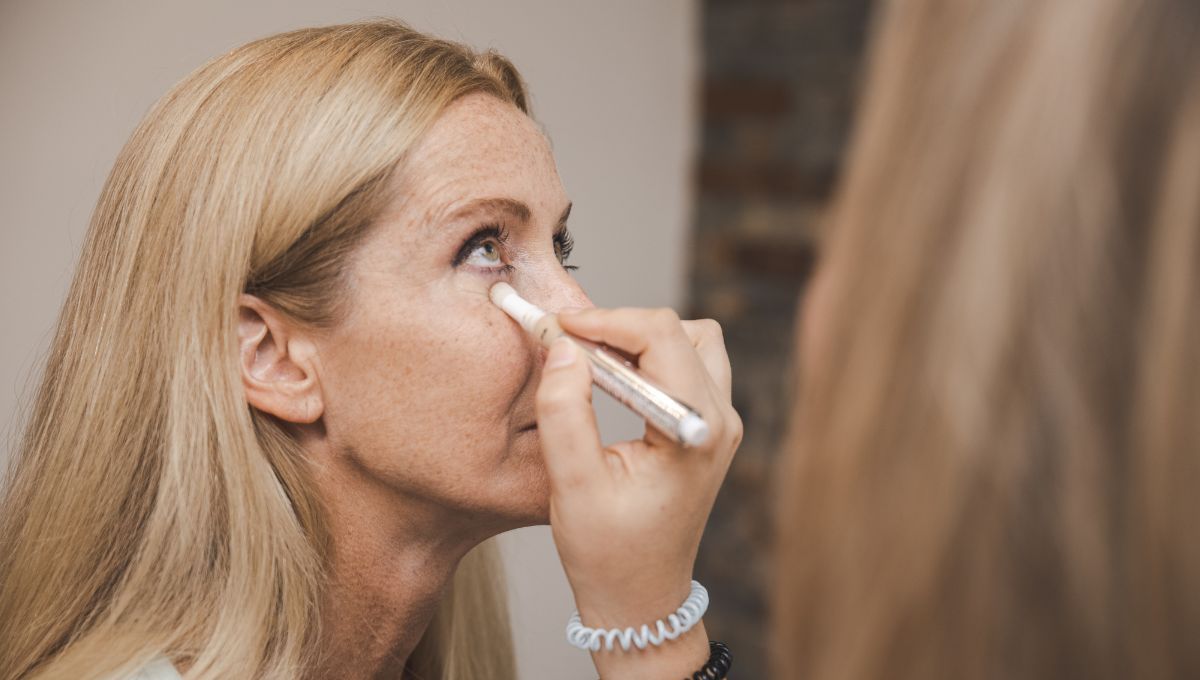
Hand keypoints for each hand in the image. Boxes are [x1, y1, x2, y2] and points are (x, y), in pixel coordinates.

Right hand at [535, 307, 741, 678]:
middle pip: (682, 331)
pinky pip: (685, 367)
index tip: (557, 326)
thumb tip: (563, 347)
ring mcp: (718, 424)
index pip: (662, 338)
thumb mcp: (573, 485)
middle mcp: (719, 421)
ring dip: (638, 340)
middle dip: (620, 325)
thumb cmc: (608, 554)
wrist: (639, 600)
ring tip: (589, 363)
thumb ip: (566, 412)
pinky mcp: (705, 427)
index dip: (605, 320)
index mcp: (696, 433)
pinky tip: (607, 382)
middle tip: (569, 343)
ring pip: (691, 342)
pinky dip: (645, 359)